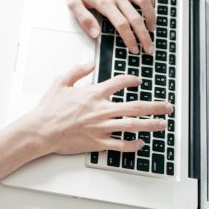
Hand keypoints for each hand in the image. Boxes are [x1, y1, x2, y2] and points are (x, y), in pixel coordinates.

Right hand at [31, 63, 171, 155]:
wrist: (41, 130)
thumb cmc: (49, 108)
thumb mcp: (60, 82)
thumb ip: (77, 70)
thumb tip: (90, 63)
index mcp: (94, 94)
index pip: (119, 83)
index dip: (132, 80)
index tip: (139, 81)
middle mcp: (101, 110)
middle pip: (135, 107)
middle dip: (155, 106)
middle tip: (167, 106)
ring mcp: (101, 128)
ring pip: (132, 126)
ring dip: (151, 124)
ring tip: (163, 124)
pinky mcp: (98, 143)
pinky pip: (120, 145)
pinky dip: (133, 145)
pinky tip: (141, 143)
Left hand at [61, 0, 155, 53]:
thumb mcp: (73, 4)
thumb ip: (84, 19)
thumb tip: (95, 34)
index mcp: (104, 3)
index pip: (122, 25)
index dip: (130, 39)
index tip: (134, 49)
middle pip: (136, 18)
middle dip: (144, 36)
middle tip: (148, 47)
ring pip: (144, 2)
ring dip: (151, 17)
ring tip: (152, 29)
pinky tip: (151, 7)